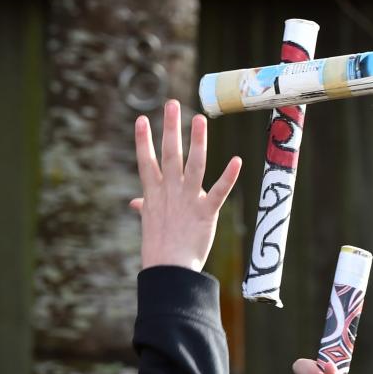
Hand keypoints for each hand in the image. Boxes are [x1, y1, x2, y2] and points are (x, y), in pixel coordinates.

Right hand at [132, 99, 241, 270]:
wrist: (169, 270)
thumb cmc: (159, 247)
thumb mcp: (149, 222)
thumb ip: (144, 206)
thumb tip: (135, 203)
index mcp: (154, 193)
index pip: (146, 161)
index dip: (143, 140)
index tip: (142, 119)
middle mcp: (170, 192)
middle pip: (169, 154)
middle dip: (170, 128)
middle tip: (172, 103)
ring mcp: (188, 200)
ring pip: (193, 165)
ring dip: (196, 141)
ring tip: (199, 119)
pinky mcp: (206, 213)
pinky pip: (219, 191)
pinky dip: (228, 177)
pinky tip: (237, 160)